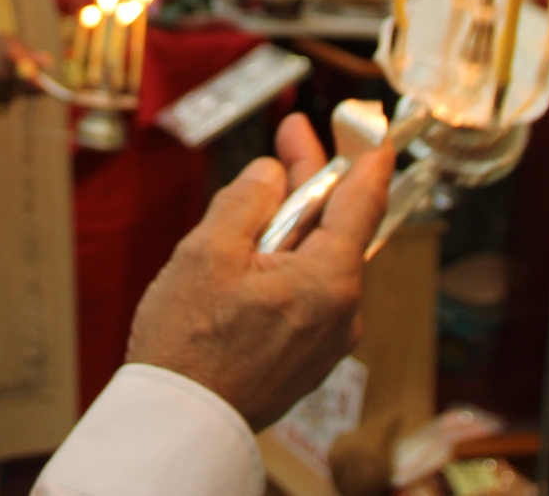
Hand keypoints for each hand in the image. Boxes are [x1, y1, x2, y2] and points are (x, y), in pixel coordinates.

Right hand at [0, 31, 43, 110]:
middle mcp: (0, 77)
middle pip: (26, 91)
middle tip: (17, 75)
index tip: (48, 90)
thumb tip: (49, 63)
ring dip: (11, 92)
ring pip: (12, 99)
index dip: (41, 86)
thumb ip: (28, 54)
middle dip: (27, 86)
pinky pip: (0, 107)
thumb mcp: (7, 42)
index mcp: (9, 58)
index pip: (32, 79)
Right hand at [124, 114, 393, 429]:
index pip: (364, 202)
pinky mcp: (307, 357)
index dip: (364, 156)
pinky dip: (285, 265)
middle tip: (287, 142)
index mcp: (329, 280)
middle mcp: (342, 311)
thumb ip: (247, 200)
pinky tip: (248, 257)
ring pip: (318, 261)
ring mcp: (327, 339)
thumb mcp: (208, 251)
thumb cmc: (190, 344)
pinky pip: (306, 294)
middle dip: (311, 183)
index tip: (366, 127)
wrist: (182, 421)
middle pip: (337, 229)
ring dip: (291, 226)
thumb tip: (271, 175)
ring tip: (248, 205)